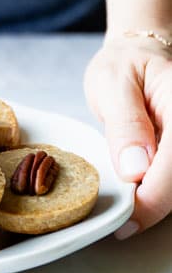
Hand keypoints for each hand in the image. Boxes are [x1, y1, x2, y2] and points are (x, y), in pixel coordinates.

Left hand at [84, 34, 171, 238]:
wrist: (138, 53)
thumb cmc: (125, 64)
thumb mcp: (112, 83)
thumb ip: (125, 124)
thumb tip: (136, 168)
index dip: (154, 197)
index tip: (129, 219)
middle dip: (156, 202)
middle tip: (124, 216)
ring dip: (159, 199)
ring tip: (130, 202)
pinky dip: (160, 191)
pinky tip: (141, 191)